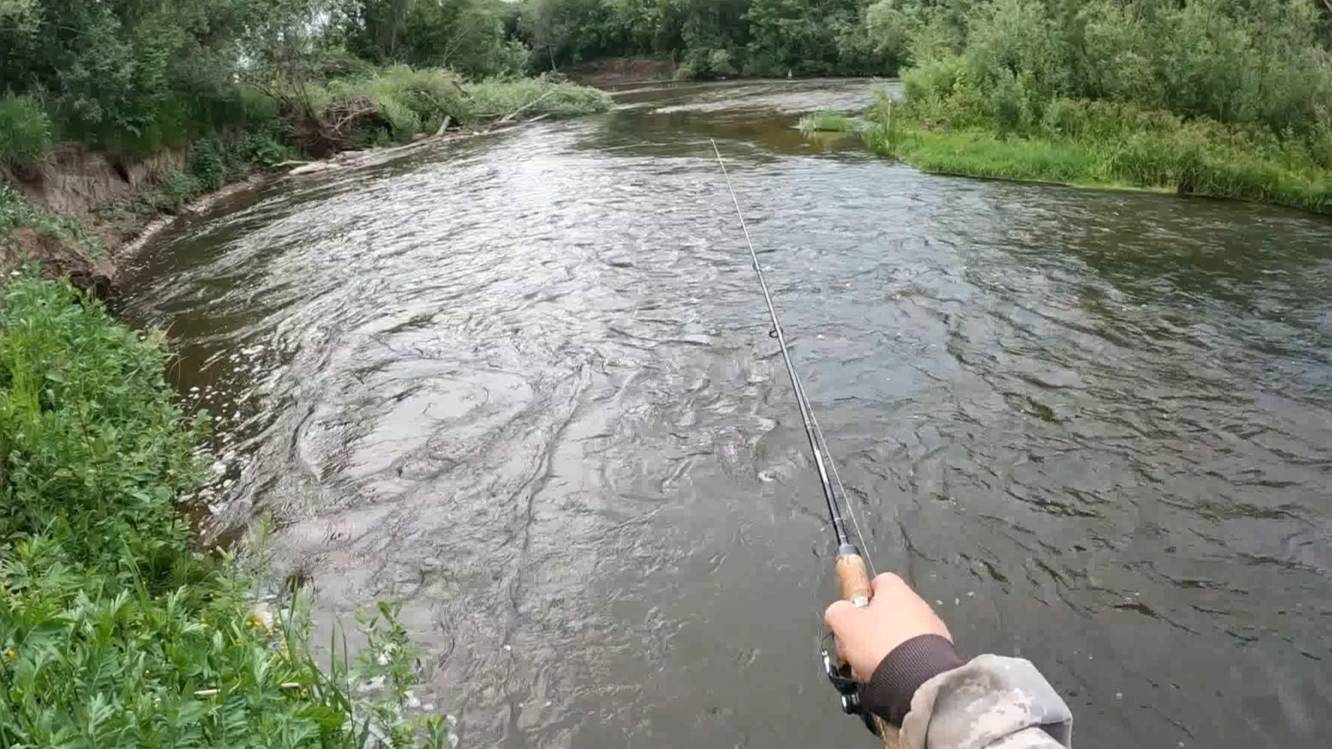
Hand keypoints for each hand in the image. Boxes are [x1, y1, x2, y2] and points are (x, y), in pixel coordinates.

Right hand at [823, 573, 951, 681]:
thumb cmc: (880, 643)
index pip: (877, 581)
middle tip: (855, 648)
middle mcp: (918, 604)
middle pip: (886, 612)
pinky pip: (913, 654)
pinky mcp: (939, 653)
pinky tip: (890, 676)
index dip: (861, 597)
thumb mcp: (844, 622)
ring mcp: (932, 629)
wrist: (919, 679)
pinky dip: (901, 663)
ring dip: (883, 649)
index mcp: (895, 590)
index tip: (851, 616)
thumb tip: (837, 613)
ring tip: (870, 669)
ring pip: (898, 636)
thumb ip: (836, 611)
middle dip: (869, 630)